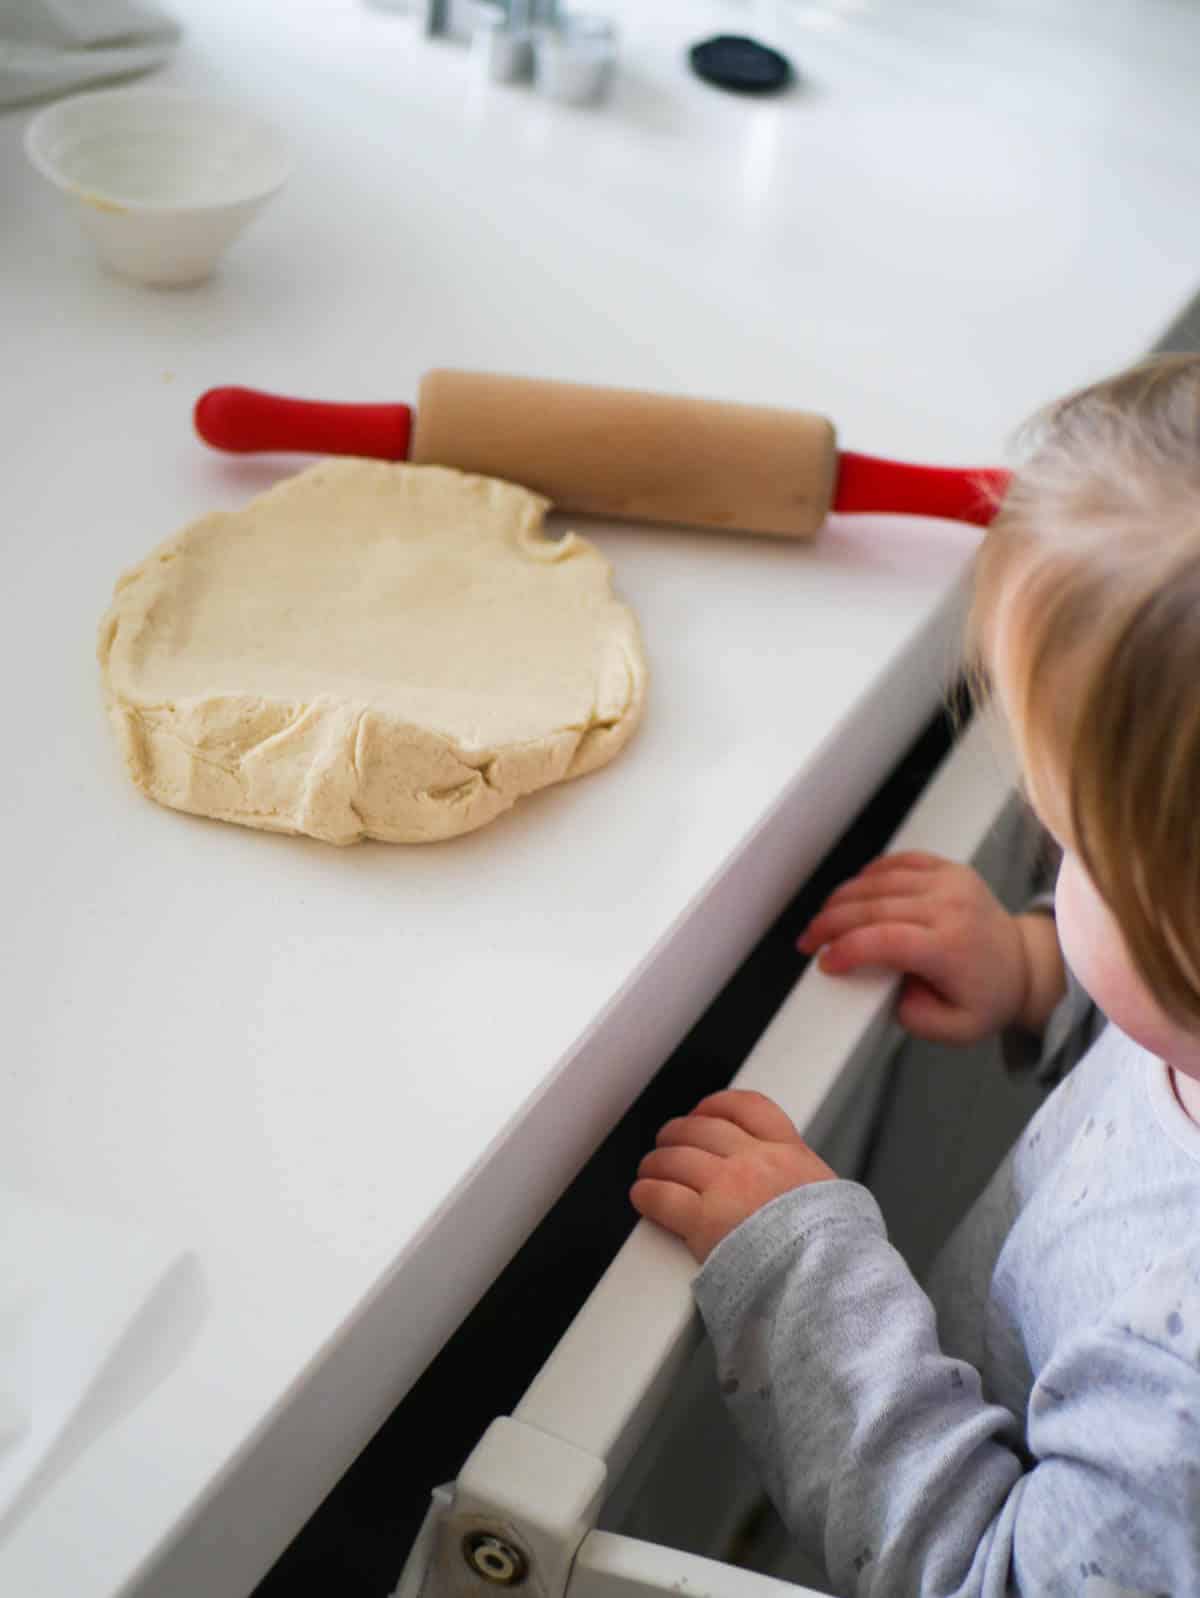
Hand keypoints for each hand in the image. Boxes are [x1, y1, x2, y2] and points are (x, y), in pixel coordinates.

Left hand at [631, 1089, 834, 1263]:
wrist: (825, 1283)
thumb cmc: (833, 1253)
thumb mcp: (832, 1199)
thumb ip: (803, 1182)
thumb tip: (797, 1188)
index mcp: (789, 1153)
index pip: (748, 1107)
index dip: (718, 1104)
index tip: (704, 1112)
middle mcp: (754, 1161)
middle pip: (702, 1128)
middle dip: (679, 1132)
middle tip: (669, 1142)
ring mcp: (727, 1187)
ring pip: (675, 1157)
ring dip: (656, 1162)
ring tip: (650, 1170)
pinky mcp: (703, 1221)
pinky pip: (661, 1195)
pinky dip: (646, 1192)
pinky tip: (643, 1195)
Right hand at [796, 851, 1046, 1044]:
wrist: (1023, 965)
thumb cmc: (988, 996)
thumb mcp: (956, 1029)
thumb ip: (914, 1016)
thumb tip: (883, 987)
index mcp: (951, 946)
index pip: (886, 939)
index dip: (847, 948)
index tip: (826, 962)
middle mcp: (950, 906)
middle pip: (874, 906)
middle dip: (831, 923)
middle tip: (809, 941)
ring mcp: (950, 881)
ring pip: (880, 880)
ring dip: (843, 898)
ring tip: (823, 919)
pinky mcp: (949, 869)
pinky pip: (899, 861)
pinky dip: (870, 873)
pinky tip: (853, 890)